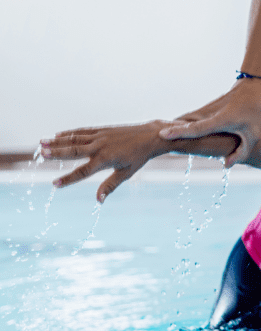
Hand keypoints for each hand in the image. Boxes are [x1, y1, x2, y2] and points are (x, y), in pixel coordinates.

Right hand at [40, 120, 170, 202]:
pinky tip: (57, 135)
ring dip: (57, 141)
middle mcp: (100, 146)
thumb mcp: (126, 173)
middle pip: (74, 151)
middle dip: (57, 153)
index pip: (83, 172)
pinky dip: (69, 133)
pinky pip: (82, 131)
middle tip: (41, 154)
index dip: (69, 179)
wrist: (150, 137)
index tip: (54, 184)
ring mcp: (100, 136)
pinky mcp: (101, 130)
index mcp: (106, 159)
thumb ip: (110, 185)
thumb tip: (98, 201)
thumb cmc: (138, 157)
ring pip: (75, 139)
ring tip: (41, 142)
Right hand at [159, 77, 260, 166]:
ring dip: (170, 128)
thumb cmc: (255, 114)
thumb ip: (240, 154)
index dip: (179, 132)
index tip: (161, 133)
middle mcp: (209, 113)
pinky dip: (178, 125)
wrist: (254, 88)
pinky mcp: (204, 109)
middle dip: (167, 131)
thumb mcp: (252, 137)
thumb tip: (225, 166)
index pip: (196, 128)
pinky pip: (189, 119)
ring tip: (151, 138)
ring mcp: (206, 109)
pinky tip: (165, 132)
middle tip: (146, 139)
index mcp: (222, 120)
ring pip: (184, 120)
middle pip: (184, 124)